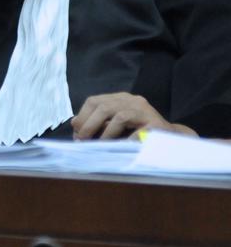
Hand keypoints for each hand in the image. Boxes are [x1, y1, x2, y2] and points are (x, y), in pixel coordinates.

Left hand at [71, 92, 196, 139]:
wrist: (171, 139)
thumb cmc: (139, 133)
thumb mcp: (116, 125)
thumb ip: (98, 122)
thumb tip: (74, 124)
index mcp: (120, 98)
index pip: (95, 101)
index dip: (82, 116)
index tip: (76, 132)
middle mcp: (132, 100)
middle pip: (104, 106)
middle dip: (89, 125)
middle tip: (82, 140)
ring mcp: (145, 111)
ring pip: (119, 116)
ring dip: (105, 133)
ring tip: (99, 146)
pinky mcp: (156, 124)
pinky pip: (137, 132)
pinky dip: (125, 140)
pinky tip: (120, 148)